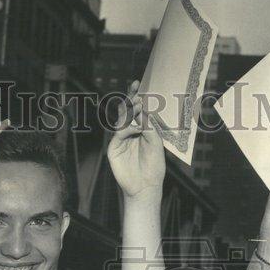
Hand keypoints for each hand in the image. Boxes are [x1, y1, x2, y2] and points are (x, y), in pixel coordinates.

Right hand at [107, 80, 165, 201]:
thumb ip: (150, 127)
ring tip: (138, 105)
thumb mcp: (156, 144)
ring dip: (129, 112)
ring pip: (122, 120)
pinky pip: (119, 134)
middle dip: (130, 100)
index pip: (137, 110)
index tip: (138, 82)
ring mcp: (120, 140)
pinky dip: (127, 128)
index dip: (136, 96)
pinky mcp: (114, 148)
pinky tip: (135, 128)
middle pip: (127, 111)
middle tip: (136, 91)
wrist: (146, 187)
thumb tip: (144, 110)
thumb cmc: (154, 167)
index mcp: (141, 129)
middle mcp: (130, 132)